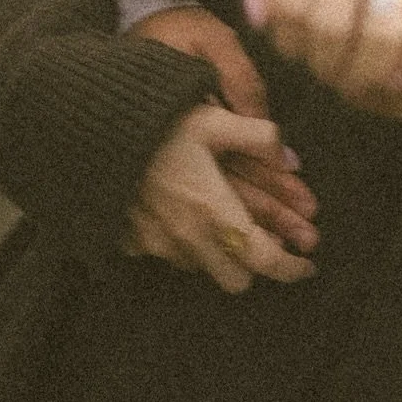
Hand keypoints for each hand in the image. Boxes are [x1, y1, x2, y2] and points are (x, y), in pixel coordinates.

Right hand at [130, 6, 318, 256]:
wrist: (92, 135)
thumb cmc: (160, 124)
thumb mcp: (216, 120)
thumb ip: (260, 137)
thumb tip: (288, 157)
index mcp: (215, 212)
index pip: (263, 260)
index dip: (292, 268)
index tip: (310, 265)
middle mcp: (188, 239)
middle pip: (236, 280)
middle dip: (256, 265)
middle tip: (266, 236)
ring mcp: (158, 246)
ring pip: (204, 268)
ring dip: (221, 253)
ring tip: (228, 219)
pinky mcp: (133, 244)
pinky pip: (172, 255)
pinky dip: (187, 243)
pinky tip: (187, 211)